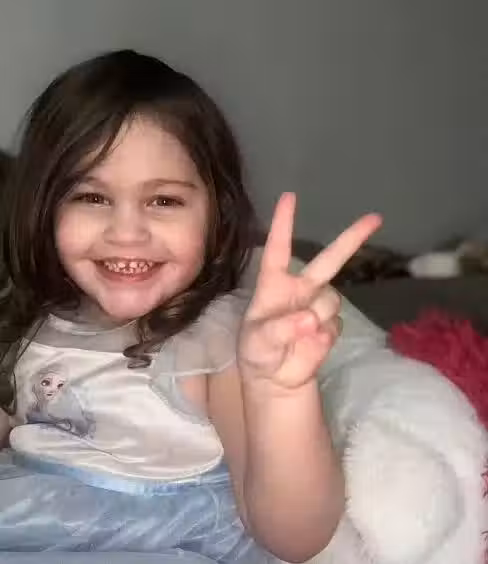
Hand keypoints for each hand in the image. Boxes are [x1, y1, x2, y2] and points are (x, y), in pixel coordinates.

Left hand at [238, 192, 381, 388]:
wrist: (275, 379)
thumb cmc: (257, 351)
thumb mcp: (257, 341)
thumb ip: (281, 329)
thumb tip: (312, 319)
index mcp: (275, 283)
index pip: (278, 248)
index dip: (283, 223)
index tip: (289, 196)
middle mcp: (301, 289)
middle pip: (329, 260)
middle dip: (352, 239)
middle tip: (375, 218)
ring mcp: (318, 307)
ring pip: (331, 301)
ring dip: (317, 317)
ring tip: (297, 336)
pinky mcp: (331, 327)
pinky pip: (333, 326)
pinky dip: (322, 338)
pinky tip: (308, 346)